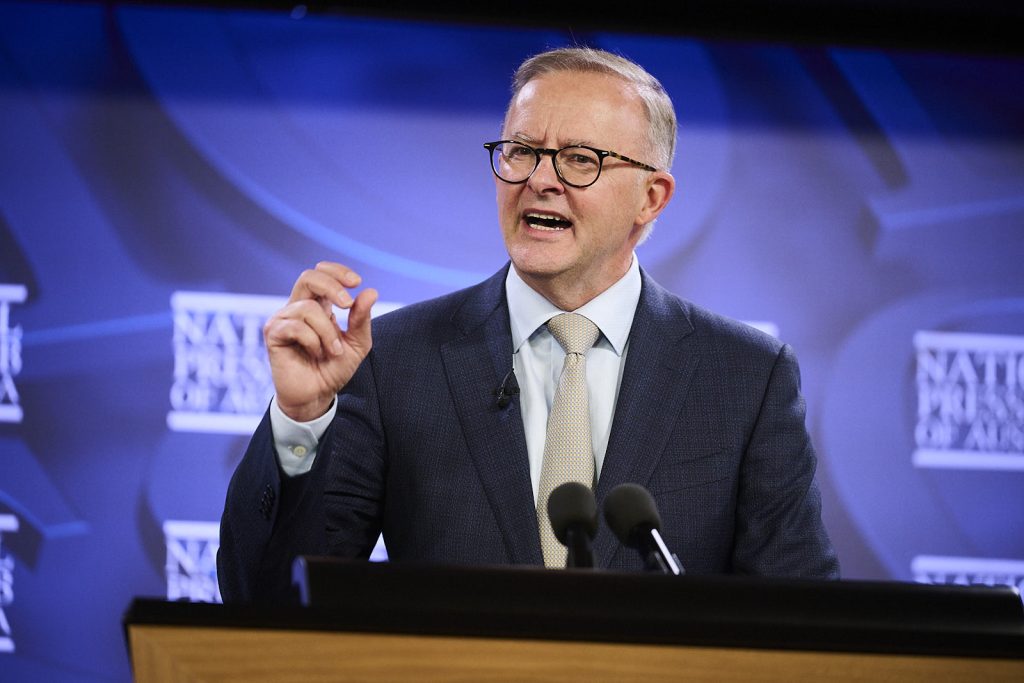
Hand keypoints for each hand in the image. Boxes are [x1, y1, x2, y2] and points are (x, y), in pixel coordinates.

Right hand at [263, 262, 377, 421]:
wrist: (317, 396)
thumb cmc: (334, 369)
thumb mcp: (357, 343)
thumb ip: (361, 319)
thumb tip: (371, 291)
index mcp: (317, 305)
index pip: (321, 273)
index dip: (337, 271)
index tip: (357, 282)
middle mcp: (298, 308)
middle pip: (308, 277)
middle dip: (331, 286)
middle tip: (347, 305)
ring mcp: (283, 319)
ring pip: (308, 307)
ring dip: (327, 331)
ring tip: (332, 351)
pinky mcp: (273, 334)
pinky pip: (296, 326)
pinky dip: (313, 340)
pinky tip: (315, 354)